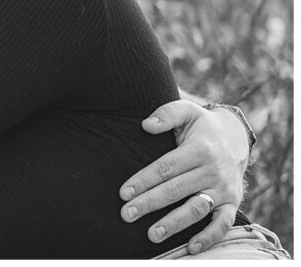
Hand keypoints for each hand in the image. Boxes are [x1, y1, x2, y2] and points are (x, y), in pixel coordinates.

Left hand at [119, 100, 248, 253]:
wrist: (236, 138)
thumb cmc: (201, 125)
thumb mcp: (186, 111)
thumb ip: (166, 114)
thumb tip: (146, 125)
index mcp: (199, 149)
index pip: (166, 167)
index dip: (143, 180)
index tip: (123, 193)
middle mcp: (212, 171)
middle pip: (176, 190)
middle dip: (149, 203)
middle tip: (126, 214)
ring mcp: (223, 189)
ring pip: (196, 209)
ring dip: (174, 224)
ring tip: (151, 234)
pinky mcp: (232, 203)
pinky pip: (223, 224)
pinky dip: (209, 237)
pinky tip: (190, 247)